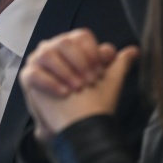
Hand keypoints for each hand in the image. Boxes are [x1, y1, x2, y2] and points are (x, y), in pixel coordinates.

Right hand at [22, 38, 138, 141]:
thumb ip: (119, 63)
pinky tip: (64, 93)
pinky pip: (35, 73)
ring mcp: (37, 61)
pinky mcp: (27, 76)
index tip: (99, 73)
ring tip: (76, 88)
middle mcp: (53, 48)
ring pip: (48, 54)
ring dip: (66, 72)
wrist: (76, 126)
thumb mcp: (110, 80)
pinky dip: (51, 83)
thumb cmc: (93, 101)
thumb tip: (135, 50)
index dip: (92, 53)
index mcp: (72, 45)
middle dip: (79, 62)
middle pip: (64, 42)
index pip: (81, 36)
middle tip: (89, 82)